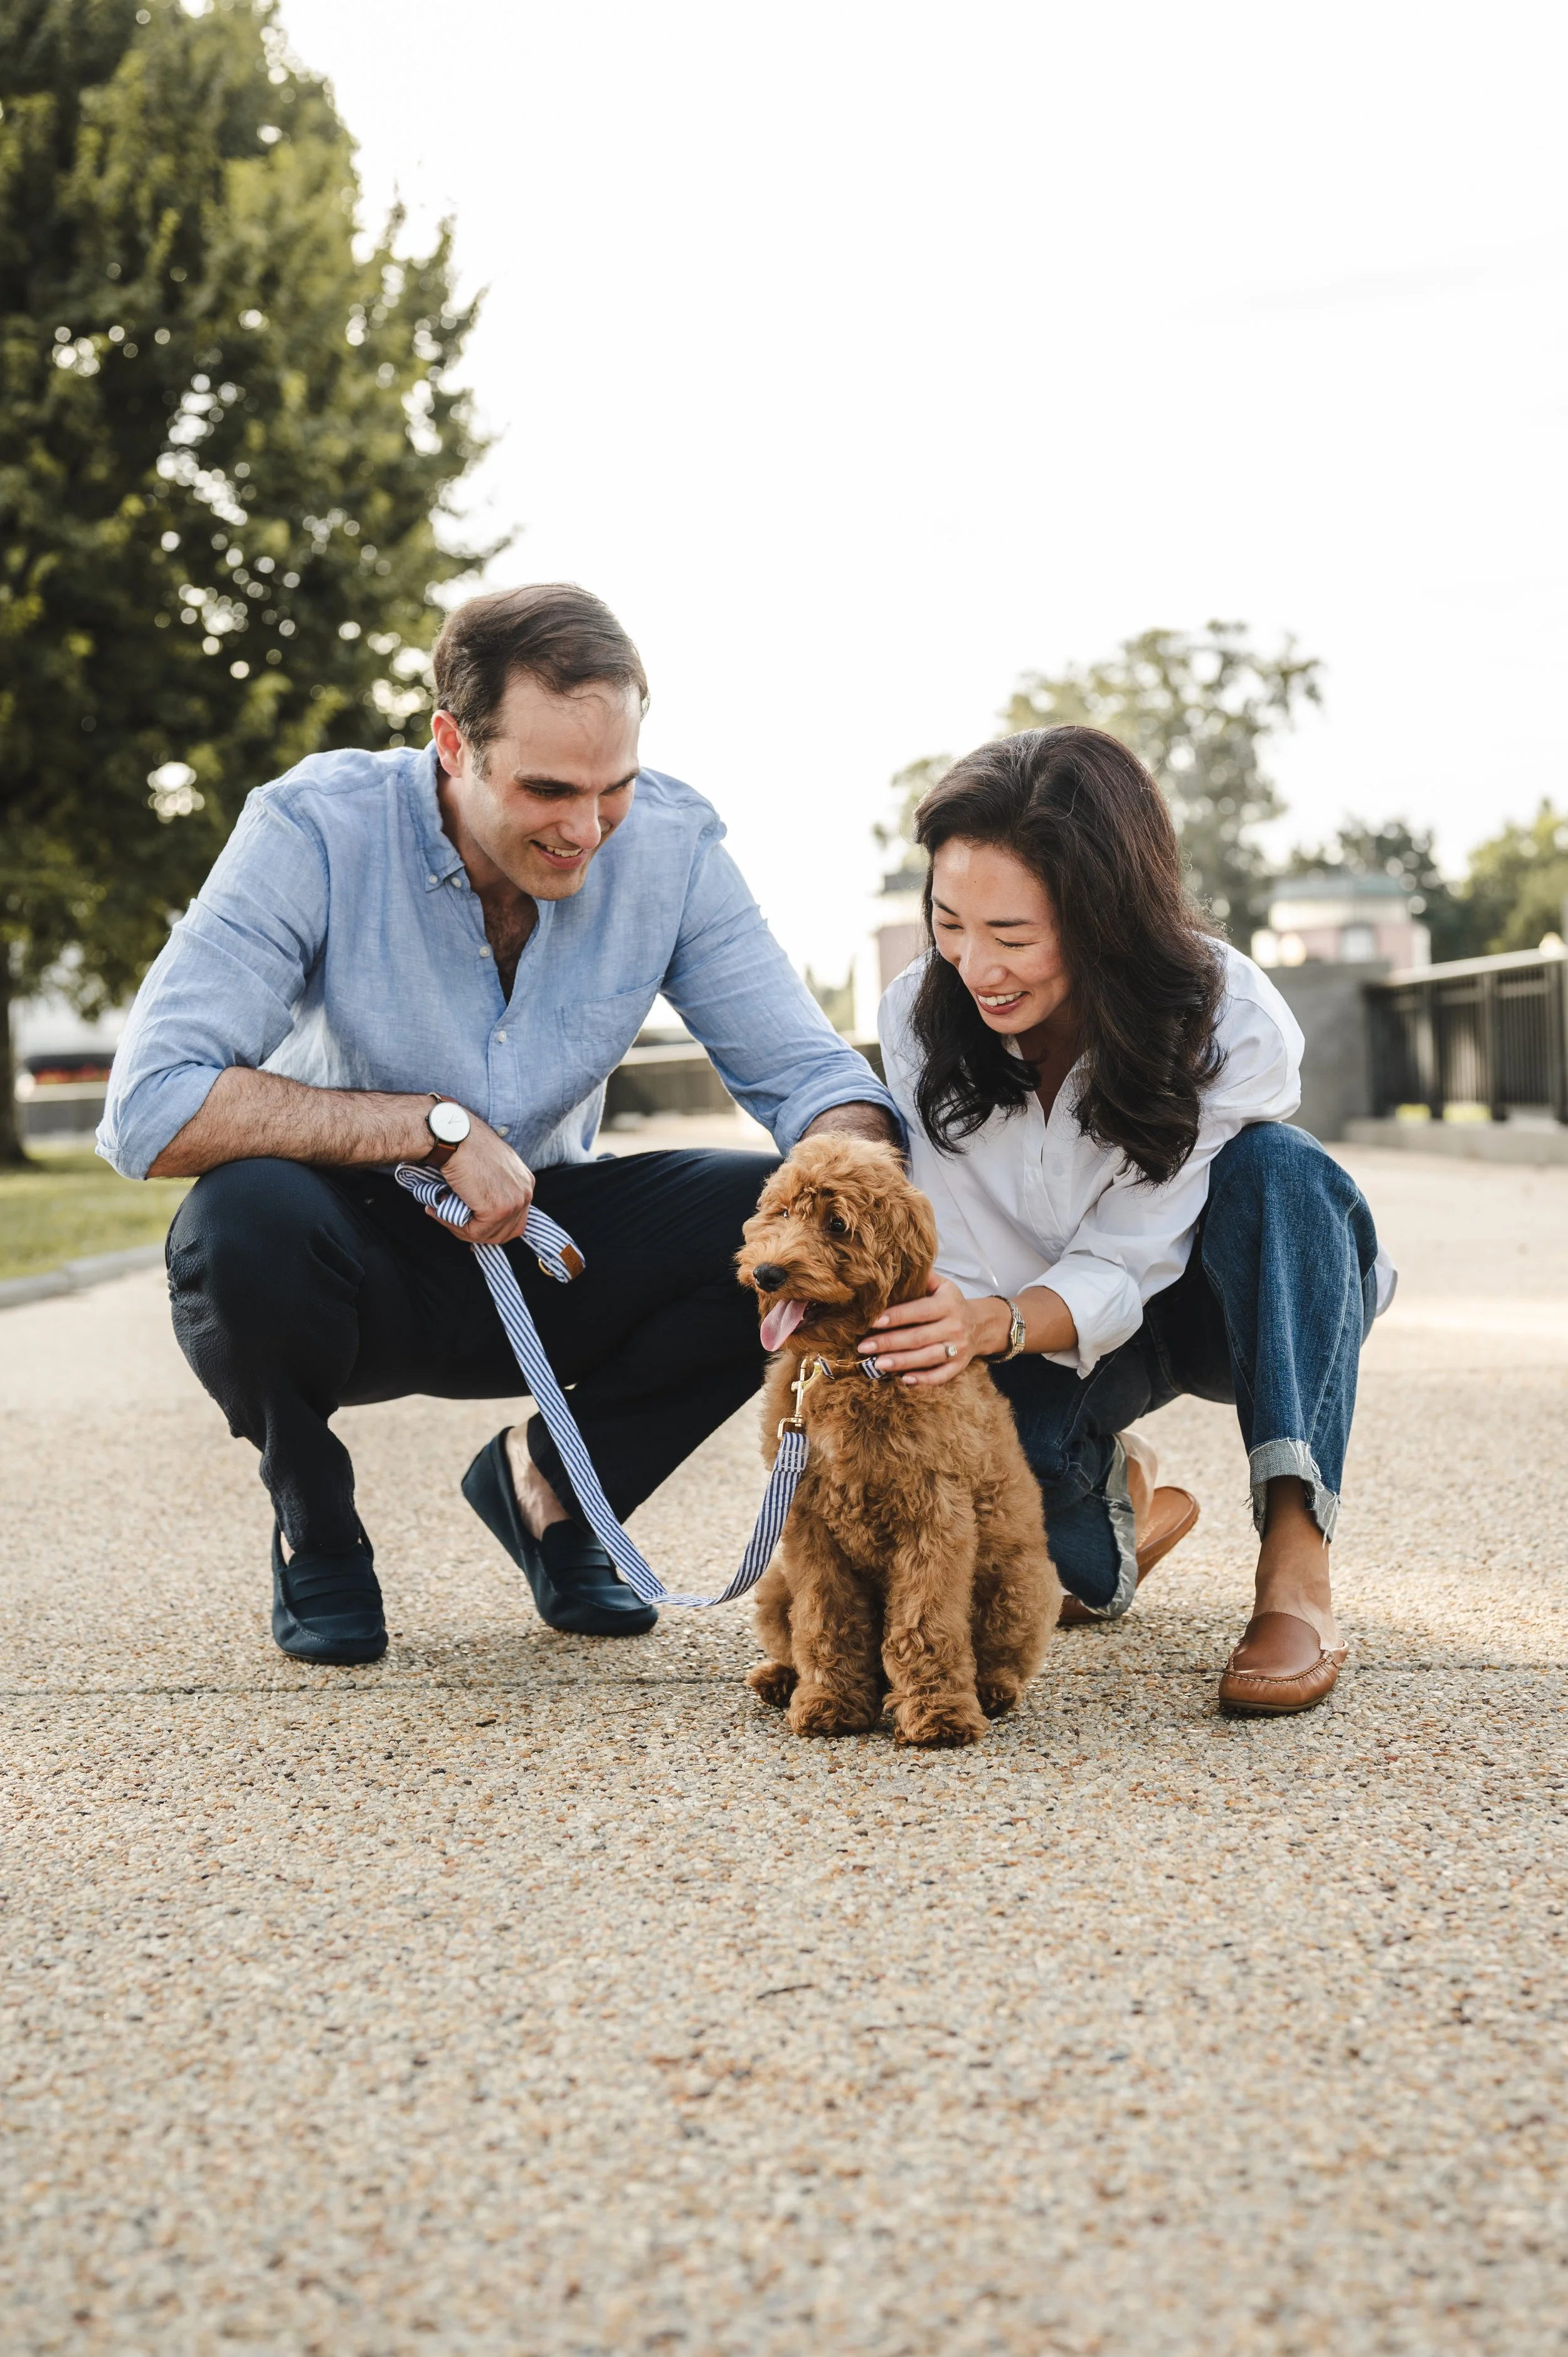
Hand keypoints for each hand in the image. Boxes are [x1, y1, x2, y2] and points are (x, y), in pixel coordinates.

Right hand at [428, 1117, 536, 1244]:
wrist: (453, 1137)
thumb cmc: (464, 1146)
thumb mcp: (489, 1167)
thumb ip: (491, 1188)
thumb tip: (478, 1213)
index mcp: (525, 1182)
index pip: (516, 1220)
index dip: (492, 1229)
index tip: (469, 1226)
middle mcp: (525, 1193)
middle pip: (506, 1232)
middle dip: (477, 1233)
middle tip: (452, 1221)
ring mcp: (513, 1203)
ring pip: (489, 1235)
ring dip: (462, 1229)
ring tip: (441, 1212)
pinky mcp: (497, 1210)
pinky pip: (475, 1232)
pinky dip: (455, 1226)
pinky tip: (438, 1211)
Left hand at [856, 1277, 1009, 1385]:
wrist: (980, 1324)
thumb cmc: (951, 1303)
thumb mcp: (942, 1285)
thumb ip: (923, 1277)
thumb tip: (897, 1266)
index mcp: (948, 1305)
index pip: (919, 1311)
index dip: (896, 1316)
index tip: (873, 1321)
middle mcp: (955, 1327)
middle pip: (918, 1337)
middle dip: (889, 1342)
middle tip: (864, 1346)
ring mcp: (959, 1348)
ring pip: (927, 1358)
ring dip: (901, 1362)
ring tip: (877, 1364)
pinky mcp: (960, 1366)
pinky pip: (941, 1376)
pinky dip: (924, 1380)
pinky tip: (904, 1379)